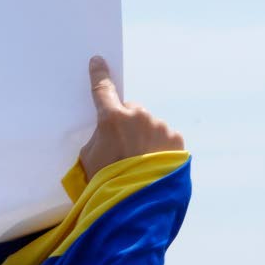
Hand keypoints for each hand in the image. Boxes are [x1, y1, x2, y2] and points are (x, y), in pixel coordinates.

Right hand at [79, 56, 182, 178]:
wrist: (135, 202)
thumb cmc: (105, 181)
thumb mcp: (88, 158)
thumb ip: (98, 137)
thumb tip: (108, 133)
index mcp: (111, 119)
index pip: (103, 90)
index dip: (99, 75)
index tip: (98, 62)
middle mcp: (138, 116)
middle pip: (130, 110)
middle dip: (127, 123)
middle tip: (122, 148)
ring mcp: (160, 126)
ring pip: (148, 124)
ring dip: (144, 137)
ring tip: (138, 161)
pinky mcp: (176, 138)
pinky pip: (164, 136)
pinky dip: (159, 146)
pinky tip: (152, 163)